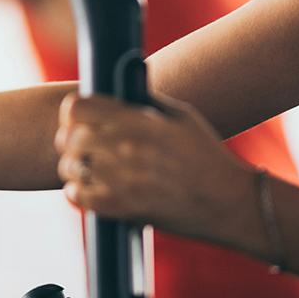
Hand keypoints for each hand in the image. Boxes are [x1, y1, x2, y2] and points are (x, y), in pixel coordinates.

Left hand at [54, 91, 251, 238]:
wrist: (229, 202)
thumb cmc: (206, 156)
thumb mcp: (181, 117)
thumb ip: (146, 101)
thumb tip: (118, 88)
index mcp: (141, 121)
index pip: (79, 107)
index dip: (73, 111)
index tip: (78, 117)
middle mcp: (129, 148)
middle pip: (71, 137)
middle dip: (69, 140)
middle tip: (79, 145)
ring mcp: (125, 180)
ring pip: (71, 167)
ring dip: (72, 167)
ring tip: (84, 168)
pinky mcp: (125, 208)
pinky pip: (80, 197)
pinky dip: (77, 192)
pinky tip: (86, 189)